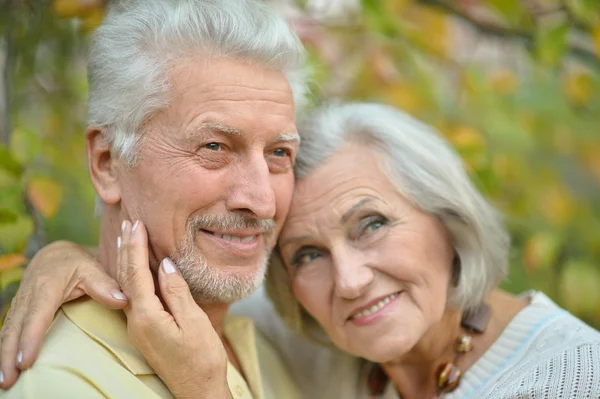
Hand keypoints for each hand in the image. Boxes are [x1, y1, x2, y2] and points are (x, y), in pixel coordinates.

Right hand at [0, 241, 126, 388]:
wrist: (55, 255)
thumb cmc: (76, 263)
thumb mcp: (92, 268)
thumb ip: (105, 285)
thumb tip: (122, 301)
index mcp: (46, 287)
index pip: (37, 315)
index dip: (30, 338)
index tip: (26, 361)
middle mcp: (28, 297)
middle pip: (15, 328)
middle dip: (9, 354)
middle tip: (9, 380)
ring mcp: (20, 305)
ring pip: (8, 331)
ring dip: (4, 356)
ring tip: (5, 381)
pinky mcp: (18, 312)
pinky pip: (9, 331)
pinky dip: (5, 349)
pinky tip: (5, 367)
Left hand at [118, 220, 231, 398]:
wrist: (198, 392)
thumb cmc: (202, 359)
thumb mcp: (194, 323)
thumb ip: (177, 292)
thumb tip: (165, 264)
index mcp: (148, 316)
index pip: (136, 273)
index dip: (136, 247)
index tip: (136, 223)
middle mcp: (136, 321)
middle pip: (125, 277)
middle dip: (126, 248)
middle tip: (127, 222)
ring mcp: (139, 328)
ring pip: (126, 286)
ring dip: (126, 260)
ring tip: (126, 238)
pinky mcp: (145, 331)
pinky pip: (134, 296)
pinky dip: (132, 275)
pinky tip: (135, 268)